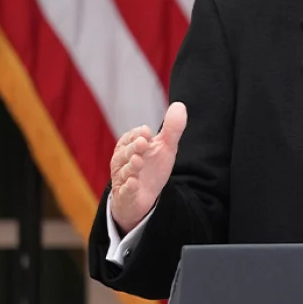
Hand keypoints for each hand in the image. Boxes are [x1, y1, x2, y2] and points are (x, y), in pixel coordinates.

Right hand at [109, 102, 186, 232]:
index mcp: (130, 147)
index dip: (138, 134)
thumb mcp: (164, 148)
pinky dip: (128, 187)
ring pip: (124, 171)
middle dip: (134, 148)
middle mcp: (123, 162)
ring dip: (131, 166)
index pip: (130, 137)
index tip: (147, 132)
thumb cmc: (151, 168)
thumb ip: (171, 129)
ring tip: (138, 162)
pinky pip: (125, 191)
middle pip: (125, 153)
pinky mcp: (125, 196)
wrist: (144, 198)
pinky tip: (133, 183)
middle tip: (143, 144)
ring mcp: (123, 179)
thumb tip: (179, 105)